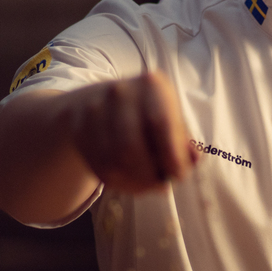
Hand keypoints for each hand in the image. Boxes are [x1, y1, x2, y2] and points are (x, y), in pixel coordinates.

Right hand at [71, 71, 196, 192]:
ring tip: (147, 184)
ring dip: (134, 182)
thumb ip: (183, 141)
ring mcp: (95, 108)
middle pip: (131, 147)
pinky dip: (118, 182)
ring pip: (113, 161)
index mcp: (152, 85)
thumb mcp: (170, 118)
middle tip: (161, 184)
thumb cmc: (146, 114)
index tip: (179, 175)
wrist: (100, 101)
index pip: (160, 123)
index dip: (171, 156)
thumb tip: (192, 161)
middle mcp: (120, 92)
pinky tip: (129, 181)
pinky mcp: (78, 126)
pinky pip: (98, 166)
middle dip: (149, 175)